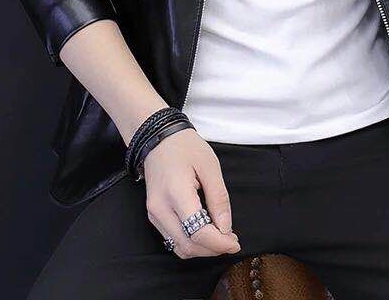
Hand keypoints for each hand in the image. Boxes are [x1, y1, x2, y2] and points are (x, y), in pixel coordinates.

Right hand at [143, 128, 240, 258]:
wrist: (159, 138)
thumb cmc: (185, 147)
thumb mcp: (210, 166)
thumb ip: (219, 199)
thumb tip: (225, 228)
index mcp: (176, 193)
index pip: (198, 232)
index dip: (219, 243)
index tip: (235, 243)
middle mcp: (160, 208)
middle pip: (188, 245)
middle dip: (213, 249)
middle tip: (231, 240)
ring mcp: (154, 214)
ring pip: (179, 247)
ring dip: (202, 249)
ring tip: (220, 237)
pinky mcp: (153, 215)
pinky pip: (173, 239)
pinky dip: (191, 242)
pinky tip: (205, 232)